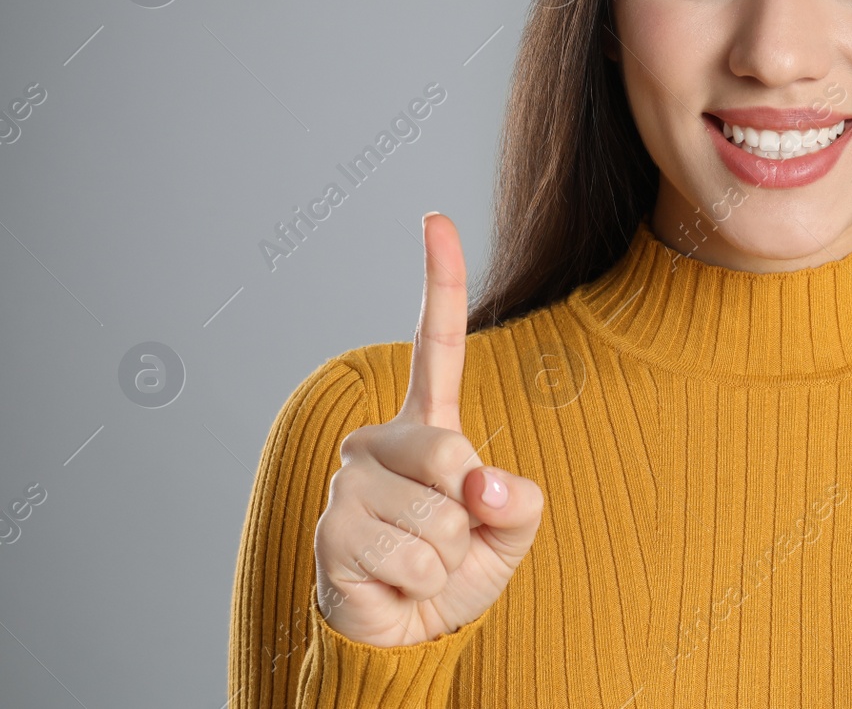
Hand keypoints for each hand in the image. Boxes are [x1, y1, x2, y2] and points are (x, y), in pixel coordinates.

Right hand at [313, 212, 543, 646]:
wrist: (405, 632)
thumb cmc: (457, 570)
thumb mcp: (510, 530)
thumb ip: (518, 499)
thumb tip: (482, 483)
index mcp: (427, 425)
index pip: (434, 344)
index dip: (439, 281)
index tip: (434, 219)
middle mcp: (380, 441)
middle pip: (452, 455)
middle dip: (469, 516)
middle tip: (448, 541)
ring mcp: (351, 482)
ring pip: (438, 517)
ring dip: (446, 558)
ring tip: (421, 564)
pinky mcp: (333, 530)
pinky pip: (413, 555)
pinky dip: (422, 583)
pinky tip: (397, 582)